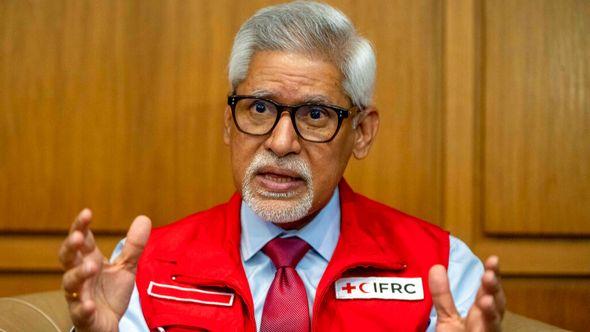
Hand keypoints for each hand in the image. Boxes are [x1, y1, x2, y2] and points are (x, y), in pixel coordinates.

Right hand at [59, 209, 150, 331]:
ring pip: (70, 283)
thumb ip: (133, 246)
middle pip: (68, 258)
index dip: (81, 226)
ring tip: (91, 266)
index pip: (81, 239)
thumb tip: (144, 218)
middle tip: (79, 237)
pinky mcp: (83, 316)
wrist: (107, 323)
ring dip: (79, 274)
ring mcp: (78, 295)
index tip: (87, 212)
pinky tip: (89, 304)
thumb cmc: (110, 292)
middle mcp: (79, 276)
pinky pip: (79, 311)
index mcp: (88, 260)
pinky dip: (83, 307)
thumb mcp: (126, 267)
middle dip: (71, 246)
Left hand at [429, 256, 505, 331]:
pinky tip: (480, 328)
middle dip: (494, 291)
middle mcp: (489, 324)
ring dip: (492, 312)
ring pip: (494, 324)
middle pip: (497, 305)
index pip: (489, 291)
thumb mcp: (448, 317)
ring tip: (485, 301)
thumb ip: (443, 295)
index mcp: (482, 313)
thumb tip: (436, 267)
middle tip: (488, 276)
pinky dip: (486, 330)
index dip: (493, 275)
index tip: (493, 259)